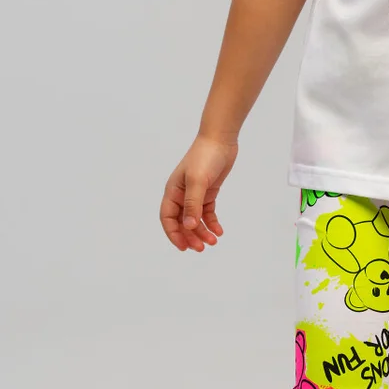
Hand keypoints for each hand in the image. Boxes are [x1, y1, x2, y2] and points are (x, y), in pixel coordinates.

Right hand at [160, 134, 236, 252]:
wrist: (220, 139)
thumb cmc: (205, 157)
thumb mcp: (197, 181)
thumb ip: (192, 205)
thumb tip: (187, 227)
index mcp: (172, 191)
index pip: (167, 218)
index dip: (173, 234)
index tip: (184, 247)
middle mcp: (181, 194)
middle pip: (181, 222)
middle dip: (190, 236)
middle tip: (201, 248)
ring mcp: (195, 194)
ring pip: (195, 219)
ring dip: (202, 231)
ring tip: (213, 241)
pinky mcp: (208, 192)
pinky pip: (207, 212)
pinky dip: (212, 222)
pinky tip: (219, 231)